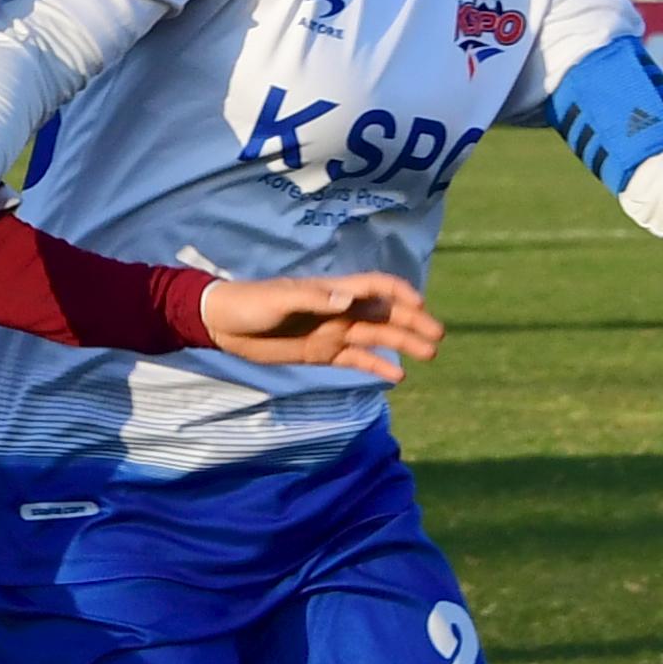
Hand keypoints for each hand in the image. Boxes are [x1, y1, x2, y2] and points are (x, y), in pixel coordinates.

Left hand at [197, 270, 447, 381]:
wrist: (224, 325)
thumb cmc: (250, 304)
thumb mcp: (281, 300)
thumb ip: (316, 299)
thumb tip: (350, 299)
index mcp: (332, 291)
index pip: (376, 287)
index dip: (400, 293)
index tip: (420, 306)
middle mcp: (339, 310)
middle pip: (385, 314)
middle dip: (413, 323)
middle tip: (438, 337)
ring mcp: (333, 332)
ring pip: (377, 337)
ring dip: (403, 344)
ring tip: (429, 354)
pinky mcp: (323, 352)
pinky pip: (357, 359)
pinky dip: (377, 366)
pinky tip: (397, 376)